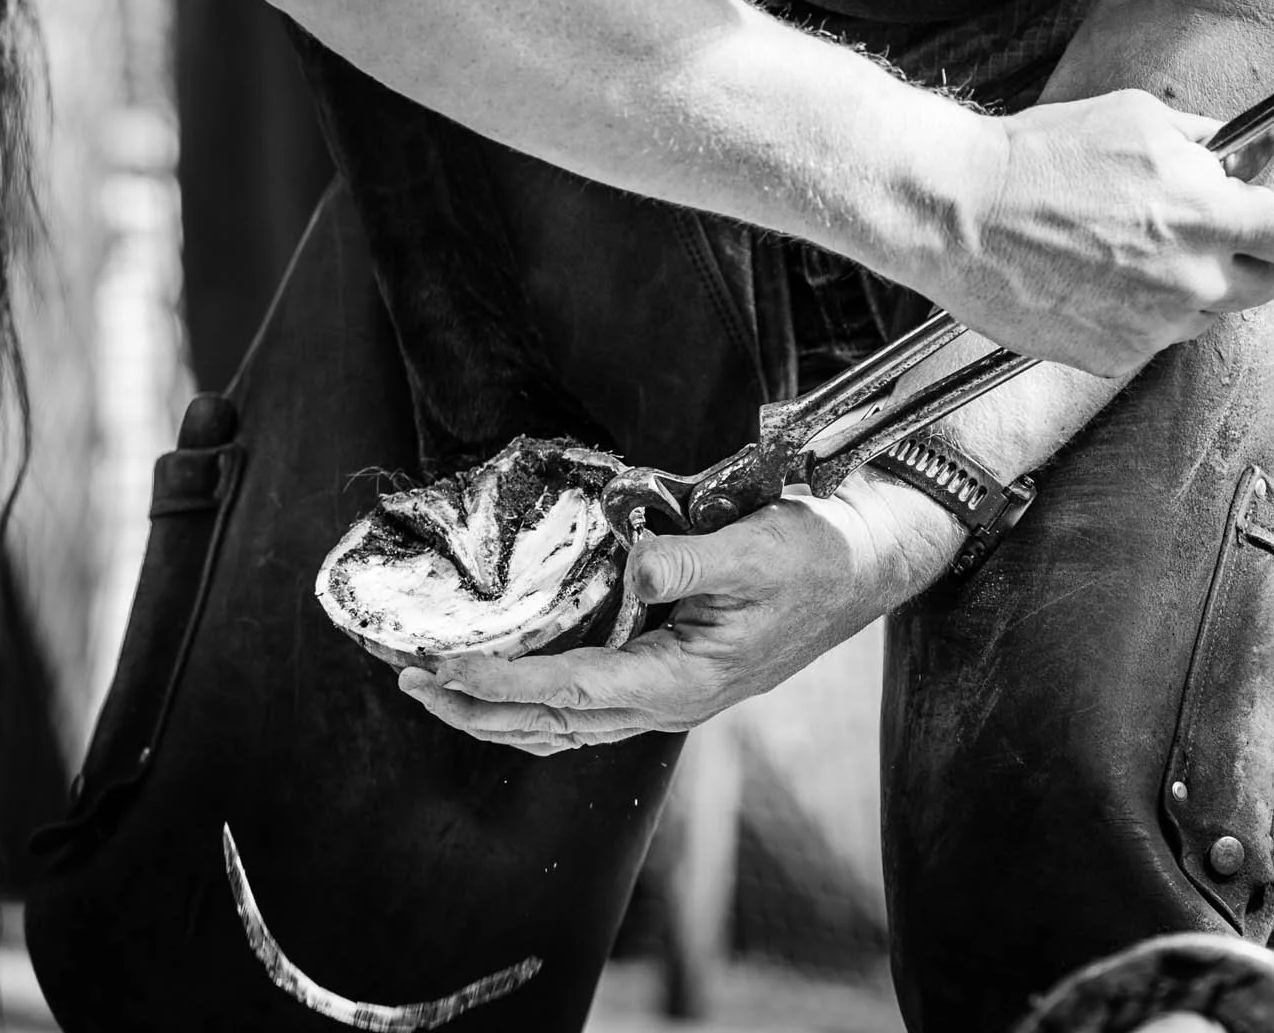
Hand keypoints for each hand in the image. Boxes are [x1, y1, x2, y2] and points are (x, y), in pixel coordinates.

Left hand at [395, 475, 962, 752]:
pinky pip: (588, 704)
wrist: (863, 566)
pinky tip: (512, 681)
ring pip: (564, 723)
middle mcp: (668, 701)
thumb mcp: (753, 549)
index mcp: (681, 680)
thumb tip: (632, 563)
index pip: (569, 691)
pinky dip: (536, 699)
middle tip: (410, 681)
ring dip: (497, 708)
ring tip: (439, 687)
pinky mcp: (672, 673)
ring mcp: (670, 694)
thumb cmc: (813, 557)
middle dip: (476, 706)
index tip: (442, 666)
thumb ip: (686, 561)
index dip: (500, 680)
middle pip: (551, 723)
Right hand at [924, 89, 1273, 381]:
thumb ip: (1216, 141)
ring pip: (1205, 314)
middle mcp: (1193, 280)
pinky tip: (1088, 276)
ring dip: (1185, 286)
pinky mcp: (1113, 358)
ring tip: (1119, 247)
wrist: (959, 210)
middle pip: (1266, 286)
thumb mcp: (1140, 119)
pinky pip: (1151, 338)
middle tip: (1191, 229)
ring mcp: (1154, 327)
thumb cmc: (1043, 154)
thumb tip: (1267, 144)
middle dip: (1240, 257)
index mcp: (1209, 214)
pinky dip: (1132, 313)